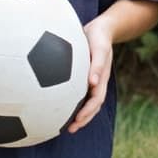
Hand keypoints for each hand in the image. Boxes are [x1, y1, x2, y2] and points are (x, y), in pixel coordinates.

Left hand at [67, 15, 116, 132]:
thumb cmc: (99, 36)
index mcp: (101, 78)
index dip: (88, 112)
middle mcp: (96, 82)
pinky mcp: (82, 75)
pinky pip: (76, 91)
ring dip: (77, 113)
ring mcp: (90, 80)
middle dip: (82, 119)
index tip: (77, 120)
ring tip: (63, 123)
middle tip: (69, 129)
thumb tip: (91, 82)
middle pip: (92, 106)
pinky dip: (70, 100)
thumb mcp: (100, 47)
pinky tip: (56, 102)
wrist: (100, 28)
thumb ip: (97, 63)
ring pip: (85, 101)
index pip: (96, 100)